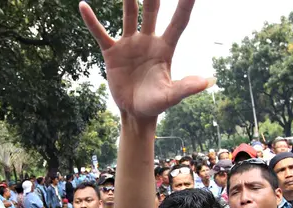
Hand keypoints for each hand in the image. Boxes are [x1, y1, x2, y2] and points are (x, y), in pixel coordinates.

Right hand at [79, 0, 211, 119]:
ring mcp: (130, 44)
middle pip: (152, 10)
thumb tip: (209, 81)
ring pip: (129, 14)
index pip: (179, 21)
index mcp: (165, 48)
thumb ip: (186, 87)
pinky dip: (92, 21)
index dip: (185, 4)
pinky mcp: (112, 52)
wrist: (135, 112)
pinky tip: (83, 5)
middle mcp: (148, 40)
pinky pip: (100, 33)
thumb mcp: (171, 96)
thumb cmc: (156, 104)